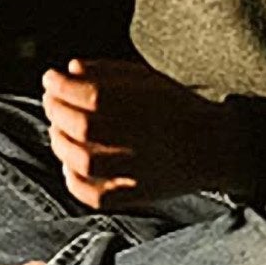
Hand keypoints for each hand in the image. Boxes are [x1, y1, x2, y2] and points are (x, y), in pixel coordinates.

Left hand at [40, 57, 249, 208]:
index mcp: (146, 103)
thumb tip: (71, 68)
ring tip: (56, 130)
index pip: (91, 95)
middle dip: (56, 110)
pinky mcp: (138, 195)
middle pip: (83, 126)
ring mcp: (139, 170)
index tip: (50, 77)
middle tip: (50, 101)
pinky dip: (74, 180)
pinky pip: (97, 196)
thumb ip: (109, 72)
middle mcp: (142, 137)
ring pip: (85, 160)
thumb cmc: (175, 107)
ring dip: (60, 142)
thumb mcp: (148, 79)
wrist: (216, 146)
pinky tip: (69, 164)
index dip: (62, 85)